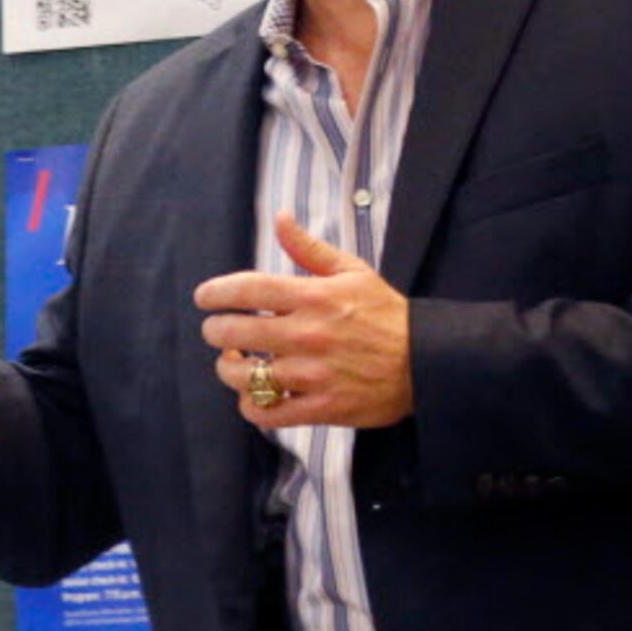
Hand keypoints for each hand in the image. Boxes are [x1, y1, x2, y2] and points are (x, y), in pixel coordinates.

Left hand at [194, 211, 412, 429]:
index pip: (247, 289)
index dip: (215, 292)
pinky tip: (256, 392)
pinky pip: (266, 413)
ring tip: (235, 360)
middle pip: (235, 331)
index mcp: (315, 297)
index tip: (203, 298)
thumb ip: (309, 249)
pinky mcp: (321, 408)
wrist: (428, 362)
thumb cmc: (387, 315)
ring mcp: (313, 374)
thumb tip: (280, 217)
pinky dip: (251, 405)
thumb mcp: (353, 272)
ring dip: (229, 367)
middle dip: (215, 330)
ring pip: (243, 375)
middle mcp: (309, 335)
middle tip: (218, 330)